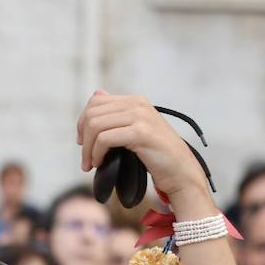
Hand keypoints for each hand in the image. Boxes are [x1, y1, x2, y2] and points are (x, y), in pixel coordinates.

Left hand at [76, 91, 210, 205]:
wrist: (181, 171)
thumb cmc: (158, 155)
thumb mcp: (135, 130)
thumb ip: (117, 114)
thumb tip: (96, 94)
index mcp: (135, 101)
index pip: (96, 102)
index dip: (83, 122)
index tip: (83, 142)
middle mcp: (137, 103)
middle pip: (92, 113)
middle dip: (84, 138)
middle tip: (85, 159)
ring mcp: (140, 116)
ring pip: (95, 125)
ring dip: (88, 149)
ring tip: (91, 164)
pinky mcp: (140, 133)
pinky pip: (105, 139)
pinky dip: (96, 153)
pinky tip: (100, 163)